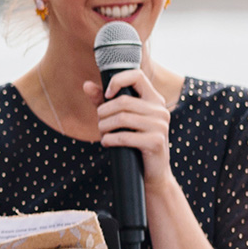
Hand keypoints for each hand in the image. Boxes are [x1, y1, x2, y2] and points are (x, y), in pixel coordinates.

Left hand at [83, 68, 173, 186]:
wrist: (153, 173)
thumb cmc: (135, 143)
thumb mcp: (120, 119)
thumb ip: (104, 101)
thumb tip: (86, 85)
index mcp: (154, 99)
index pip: (137, 75)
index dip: (118, 81)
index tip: (107, 95)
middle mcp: (160, 110)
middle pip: (123, 101)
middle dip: (104, 112)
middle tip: (100, 123)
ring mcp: (160, 126)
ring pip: (122, 118)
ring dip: (105, 127)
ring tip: (103, 133)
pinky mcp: (156, 142)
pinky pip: (125, 136)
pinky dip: (110, 140)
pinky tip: (107, 143)